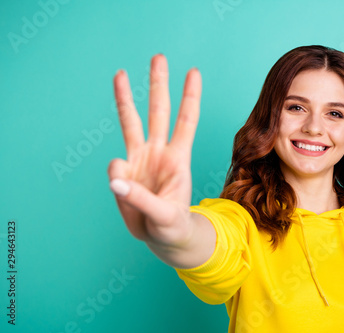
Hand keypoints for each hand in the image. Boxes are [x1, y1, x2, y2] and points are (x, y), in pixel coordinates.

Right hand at [108, 54, 201, 248]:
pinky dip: (115, 176)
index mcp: (178, 158)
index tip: (193, 71)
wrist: (163, 237)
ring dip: (126, 98)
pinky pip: (114, 166)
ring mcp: (141, 160)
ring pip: (131, 122)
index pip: (186, 121)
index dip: (190, 97)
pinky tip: (122, 188)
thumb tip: (115, 180)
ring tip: (120, 73)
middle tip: (158, 57)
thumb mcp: (164, 217)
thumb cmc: (172, 225)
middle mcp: (159, 152)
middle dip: (158, 84)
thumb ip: (140, 199)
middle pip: (159, 111)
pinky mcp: (125, 173)